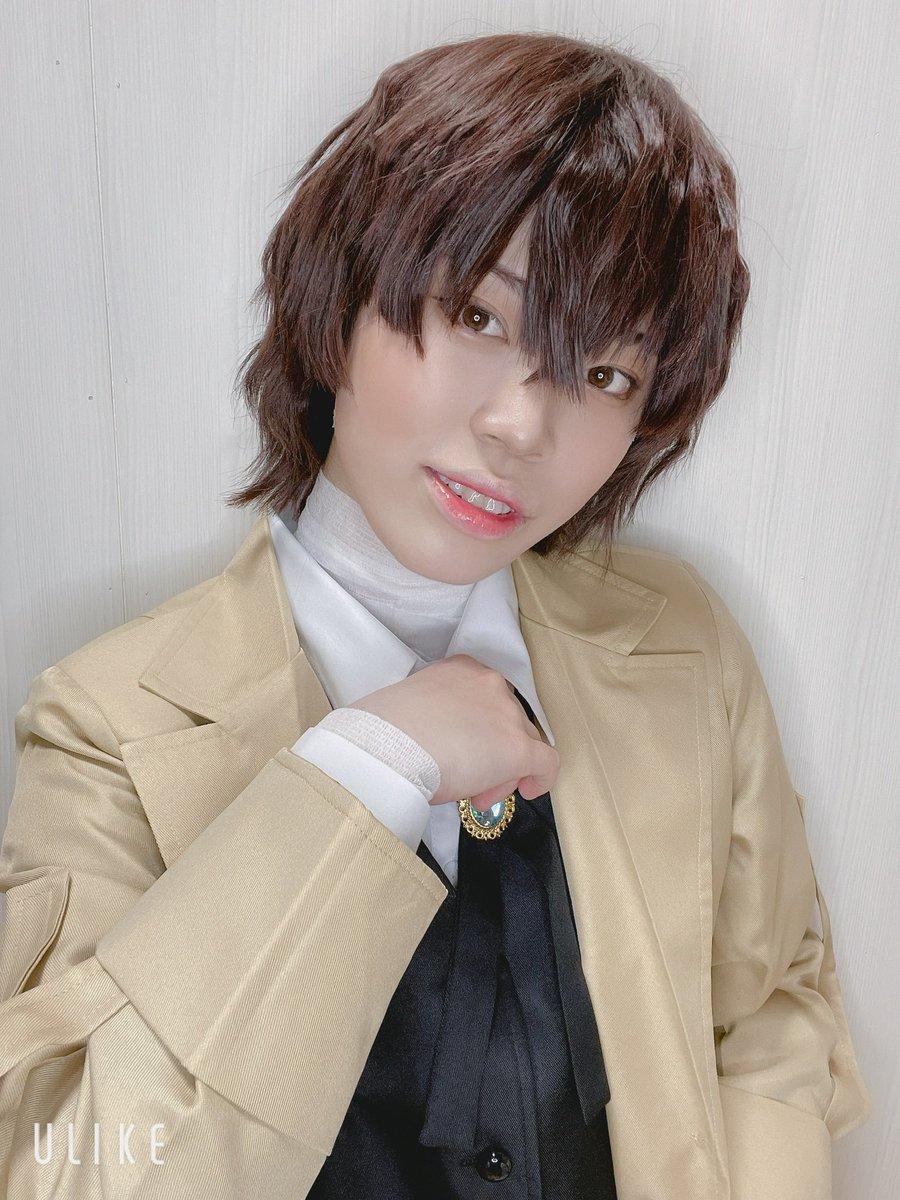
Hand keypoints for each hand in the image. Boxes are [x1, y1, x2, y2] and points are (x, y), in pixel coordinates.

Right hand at [348, 654, 558, 809]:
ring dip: (503, 768)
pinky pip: (546, 762)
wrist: (386, 747)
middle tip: (470, 777)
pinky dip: (541, 777)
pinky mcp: (518, 748)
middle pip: (506, 721)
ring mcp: (507, 715)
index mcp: (462, 669)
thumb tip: (446, 745)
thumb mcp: (414, 706)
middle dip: (492, 751)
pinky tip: (528, 790)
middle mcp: (490, 683)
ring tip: (478, 792)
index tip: (465, 747)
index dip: (480, 728)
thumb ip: (439, 716)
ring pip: (522, 743)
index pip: (485, 698)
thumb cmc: (385, 731)